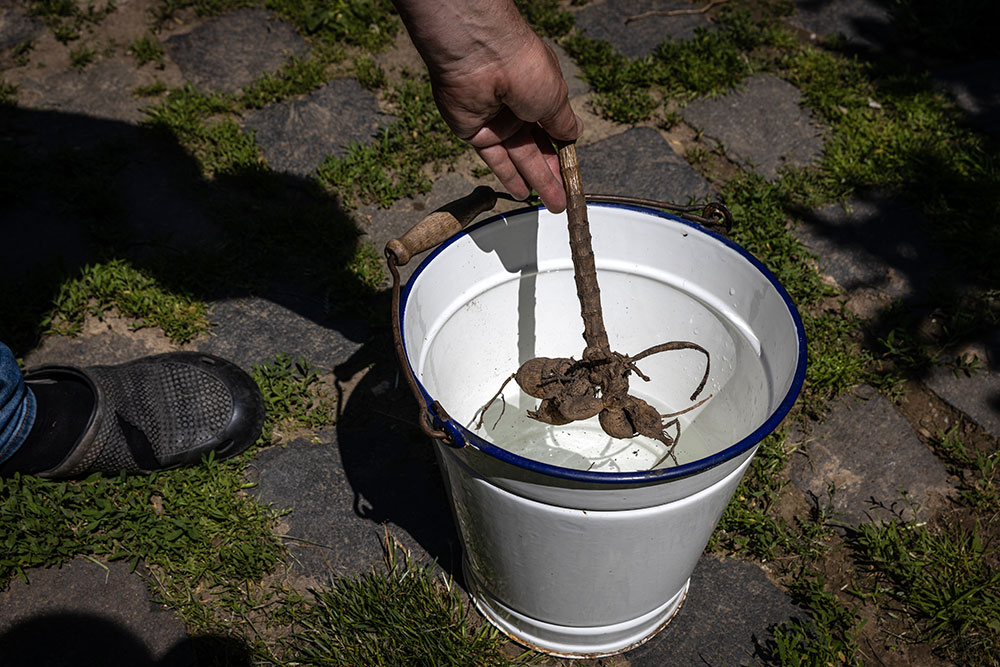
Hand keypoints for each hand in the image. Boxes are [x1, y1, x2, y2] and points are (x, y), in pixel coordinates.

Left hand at [392, 0, 582, 211]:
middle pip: (536, 147)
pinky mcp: (474, 131)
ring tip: (551, 203)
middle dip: (551, 173)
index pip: (553, 129)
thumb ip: (563, 122)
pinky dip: (508, 175)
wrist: (482, 58)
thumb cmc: (525, 68)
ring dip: (535, 179)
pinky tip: (521, 192)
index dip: (563, 152)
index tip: (571, 174)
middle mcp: (518, 105)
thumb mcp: (555, 98)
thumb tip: (574, 134)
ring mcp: (495, 119)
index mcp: (540, 91)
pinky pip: (494, 158)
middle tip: (563, 198)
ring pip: (518, 156)